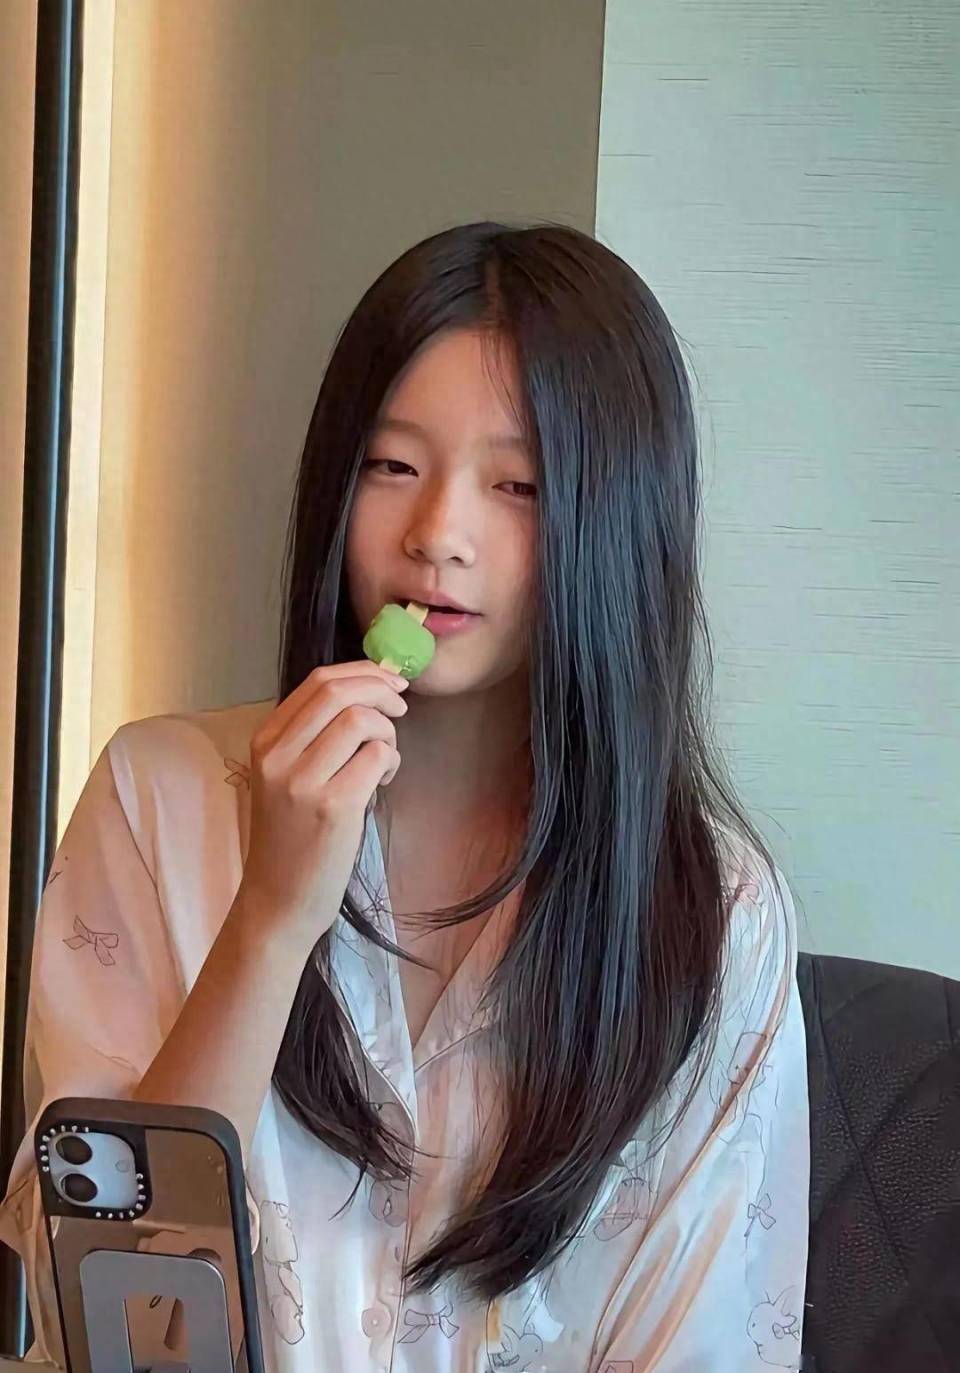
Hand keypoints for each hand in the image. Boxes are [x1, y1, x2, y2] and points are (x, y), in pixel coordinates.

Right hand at [237, 661, 407, 936]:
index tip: (390, 681)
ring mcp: (303, 782)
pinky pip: (376, 756)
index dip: (363, 672)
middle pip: (338, 692)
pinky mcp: (333, 807)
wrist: (278, 901)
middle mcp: (278, 756)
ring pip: (360, 720)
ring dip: (387, 730)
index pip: (317, 681)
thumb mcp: (286, 777)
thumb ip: (315, 736)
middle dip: (381, 689)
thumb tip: (369, 692)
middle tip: (401, 706)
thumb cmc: (292, 838)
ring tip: (384, 758)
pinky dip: (389, 760)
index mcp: (265, 742)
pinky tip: (383, 779)